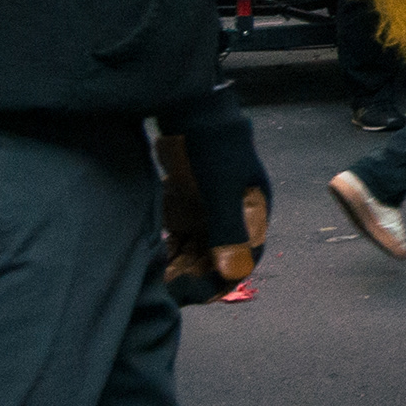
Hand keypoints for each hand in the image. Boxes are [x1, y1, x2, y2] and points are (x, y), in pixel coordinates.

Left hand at [155, 78, 269, 304]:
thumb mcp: (221, 189)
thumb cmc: (211, 148)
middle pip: (217, 260)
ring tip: (155, 278)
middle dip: (193, 276)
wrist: (191, 113)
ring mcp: (210, 214)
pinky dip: (170, 253)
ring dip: (179, 267)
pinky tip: (152, 259)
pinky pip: (181, 240)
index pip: (241, 261)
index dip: (217, 280)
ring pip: (197, 253)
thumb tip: (233, 273)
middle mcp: (234, 220)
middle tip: (163, 288)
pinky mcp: (188, 209)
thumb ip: (228, 230)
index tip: (188, 292)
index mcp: (253, 216)